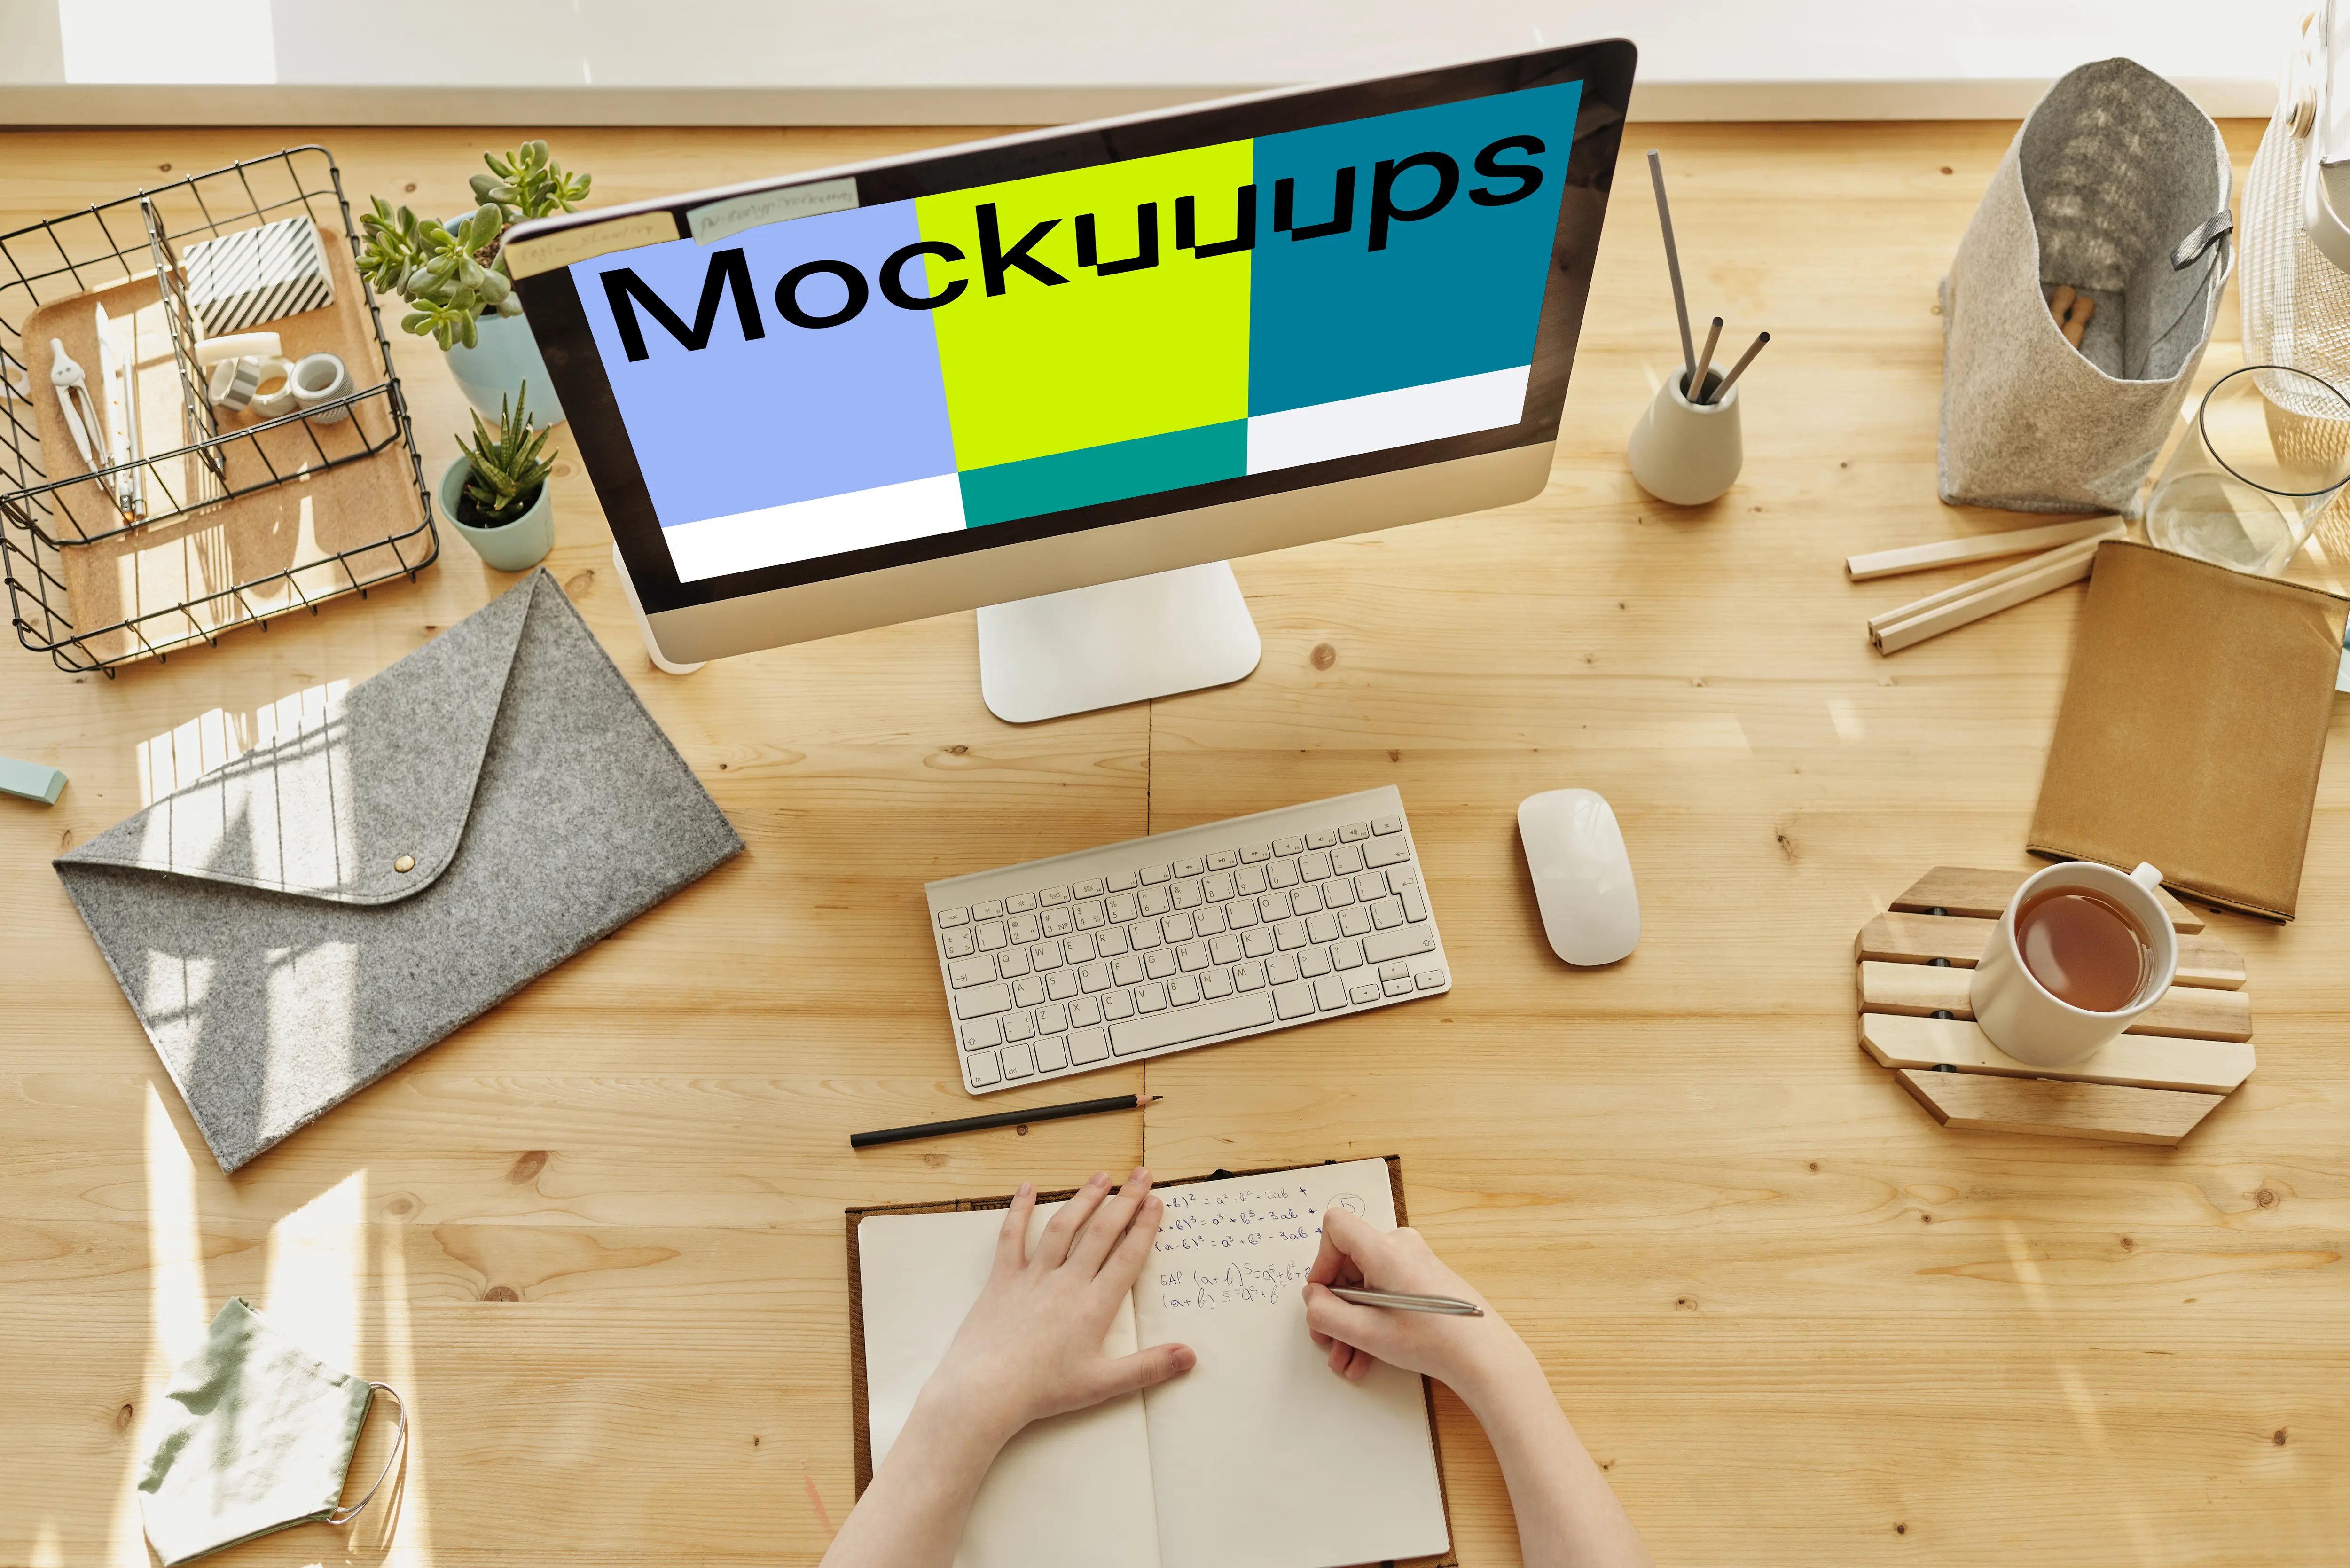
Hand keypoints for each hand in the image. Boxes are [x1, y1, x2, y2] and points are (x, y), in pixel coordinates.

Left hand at [920, 1168, 1195, 1445]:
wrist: (986, 1389)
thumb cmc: (1043, 1390)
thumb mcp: (1102, 1384)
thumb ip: (1148, 1367)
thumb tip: (1189, 1355)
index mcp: (1094, 1306)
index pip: (1127, 1257)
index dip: (1144, 1227)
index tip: (1155, 1202)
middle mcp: (1067, 1282)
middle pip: (1101, 1233)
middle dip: (1124, 1201)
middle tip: (1140, 1175)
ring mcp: (1034, 1276)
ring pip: (1063, 1227)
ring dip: (1084, 1199)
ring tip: (1101, 1176)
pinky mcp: (1003, 1278)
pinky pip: (1011, 1237)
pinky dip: (1019, 1210)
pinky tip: (1027, 1188)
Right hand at [1303, 1208, 1532, 1402]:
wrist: (1482, 1356)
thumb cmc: (1431, 1340)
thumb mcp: (1366, 1332)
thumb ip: (1326, 1313)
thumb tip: (1312, 1297)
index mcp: (1385, 1250)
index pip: (1336, 1226)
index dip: (1321, 1261)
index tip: (1323, 1295)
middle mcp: (1400, 1246)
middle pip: (1348, 1262)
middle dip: (1334, 1305)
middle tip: (1326, 1338)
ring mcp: (1413, 1261)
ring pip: (1365, 1284)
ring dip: (1350, 1322)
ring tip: (1345, 1360)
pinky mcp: (1421, 1277)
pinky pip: (1383, 1291)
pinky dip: (1371, 1320)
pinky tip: (1364, 1357)